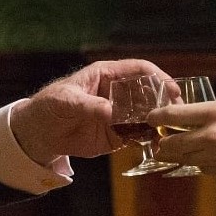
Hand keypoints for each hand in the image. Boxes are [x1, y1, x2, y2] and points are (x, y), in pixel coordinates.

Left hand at [9, 59, 173, 163]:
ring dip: (160, 122)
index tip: (172, 89)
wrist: (38, 133)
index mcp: (107, 75)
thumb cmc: (49, 106)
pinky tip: (158, 145)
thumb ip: (89, 105)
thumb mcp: (65, 101)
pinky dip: (149, 140)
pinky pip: (138, 136)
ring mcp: (120, 115)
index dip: (158, 77)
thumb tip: (111, 112)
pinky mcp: (118, 135)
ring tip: (171, 132)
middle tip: (177, 114)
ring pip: (148, 116)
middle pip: (150, 93)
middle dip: (166, 101)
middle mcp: (118, 93)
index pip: (139, 70)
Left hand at [143, 100, 215, 191]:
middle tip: (162, 140)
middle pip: (170, 143)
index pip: (172, 114)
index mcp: (215, 113)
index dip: (157, 117)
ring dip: (179, 155)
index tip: (151, 117)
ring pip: (183, 159)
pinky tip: (204, 160)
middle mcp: (208, 136)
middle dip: (163, 143)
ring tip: (177, 151)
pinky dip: (199, 164)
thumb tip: (203, 120)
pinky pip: (201, 168)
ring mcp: (213, 158)